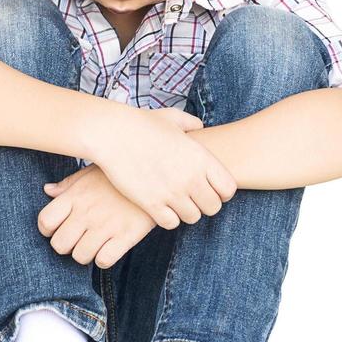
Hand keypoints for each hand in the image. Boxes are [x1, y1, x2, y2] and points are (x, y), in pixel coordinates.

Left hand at [37, 164, 156, 267]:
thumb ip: (68, 184)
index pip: (45, 221)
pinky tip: (110, 248)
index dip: (48, 230)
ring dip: (86, 254)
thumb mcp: (91, 172)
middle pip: (59, 245)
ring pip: (80, 256)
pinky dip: (104, 259)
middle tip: (78, 240)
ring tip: (95, 245)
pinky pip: (104, 261)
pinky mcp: (126, 236)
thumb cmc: (120, 175)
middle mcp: (87, 212)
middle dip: (66, 246)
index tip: (58, 229)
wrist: (157, 174)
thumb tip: (48, 191)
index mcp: (76, 195)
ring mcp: (106, 225)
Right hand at [83, 106, 236, 228]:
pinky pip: (171, 223)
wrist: (112, 133)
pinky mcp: (152, 203)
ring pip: (193, 217)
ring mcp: (172, 192)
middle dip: (205, 204)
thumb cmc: (140, 123)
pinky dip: (168, 218)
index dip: (222, 192)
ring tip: (175, 203)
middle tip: (192, 198)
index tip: (210, 189)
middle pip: (213, 207)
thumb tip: (200, 126)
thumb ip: (191, 123)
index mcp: (201, 157)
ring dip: (186, 212)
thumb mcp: (172, 117)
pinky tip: (160, 207)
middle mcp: (191, 177)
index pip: (228, 188)